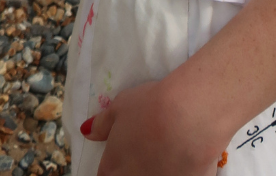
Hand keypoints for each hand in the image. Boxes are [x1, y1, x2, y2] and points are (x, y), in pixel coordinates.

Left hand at [81, 79, 227, 175]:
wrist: (188, 115)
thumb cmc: (150, 106)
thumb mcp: (120, 106)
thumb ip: (102, 123)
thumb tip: (86, 131)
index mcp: (113, 167)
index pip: (104, 175)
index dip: (112, 166)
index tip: (121, 156)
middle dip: (131, 169)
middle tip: (146, 151)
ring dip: (157, 170)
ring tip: (168, 151)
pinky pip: (180, 175)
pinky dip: (181, 169)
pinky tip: (188, 156)